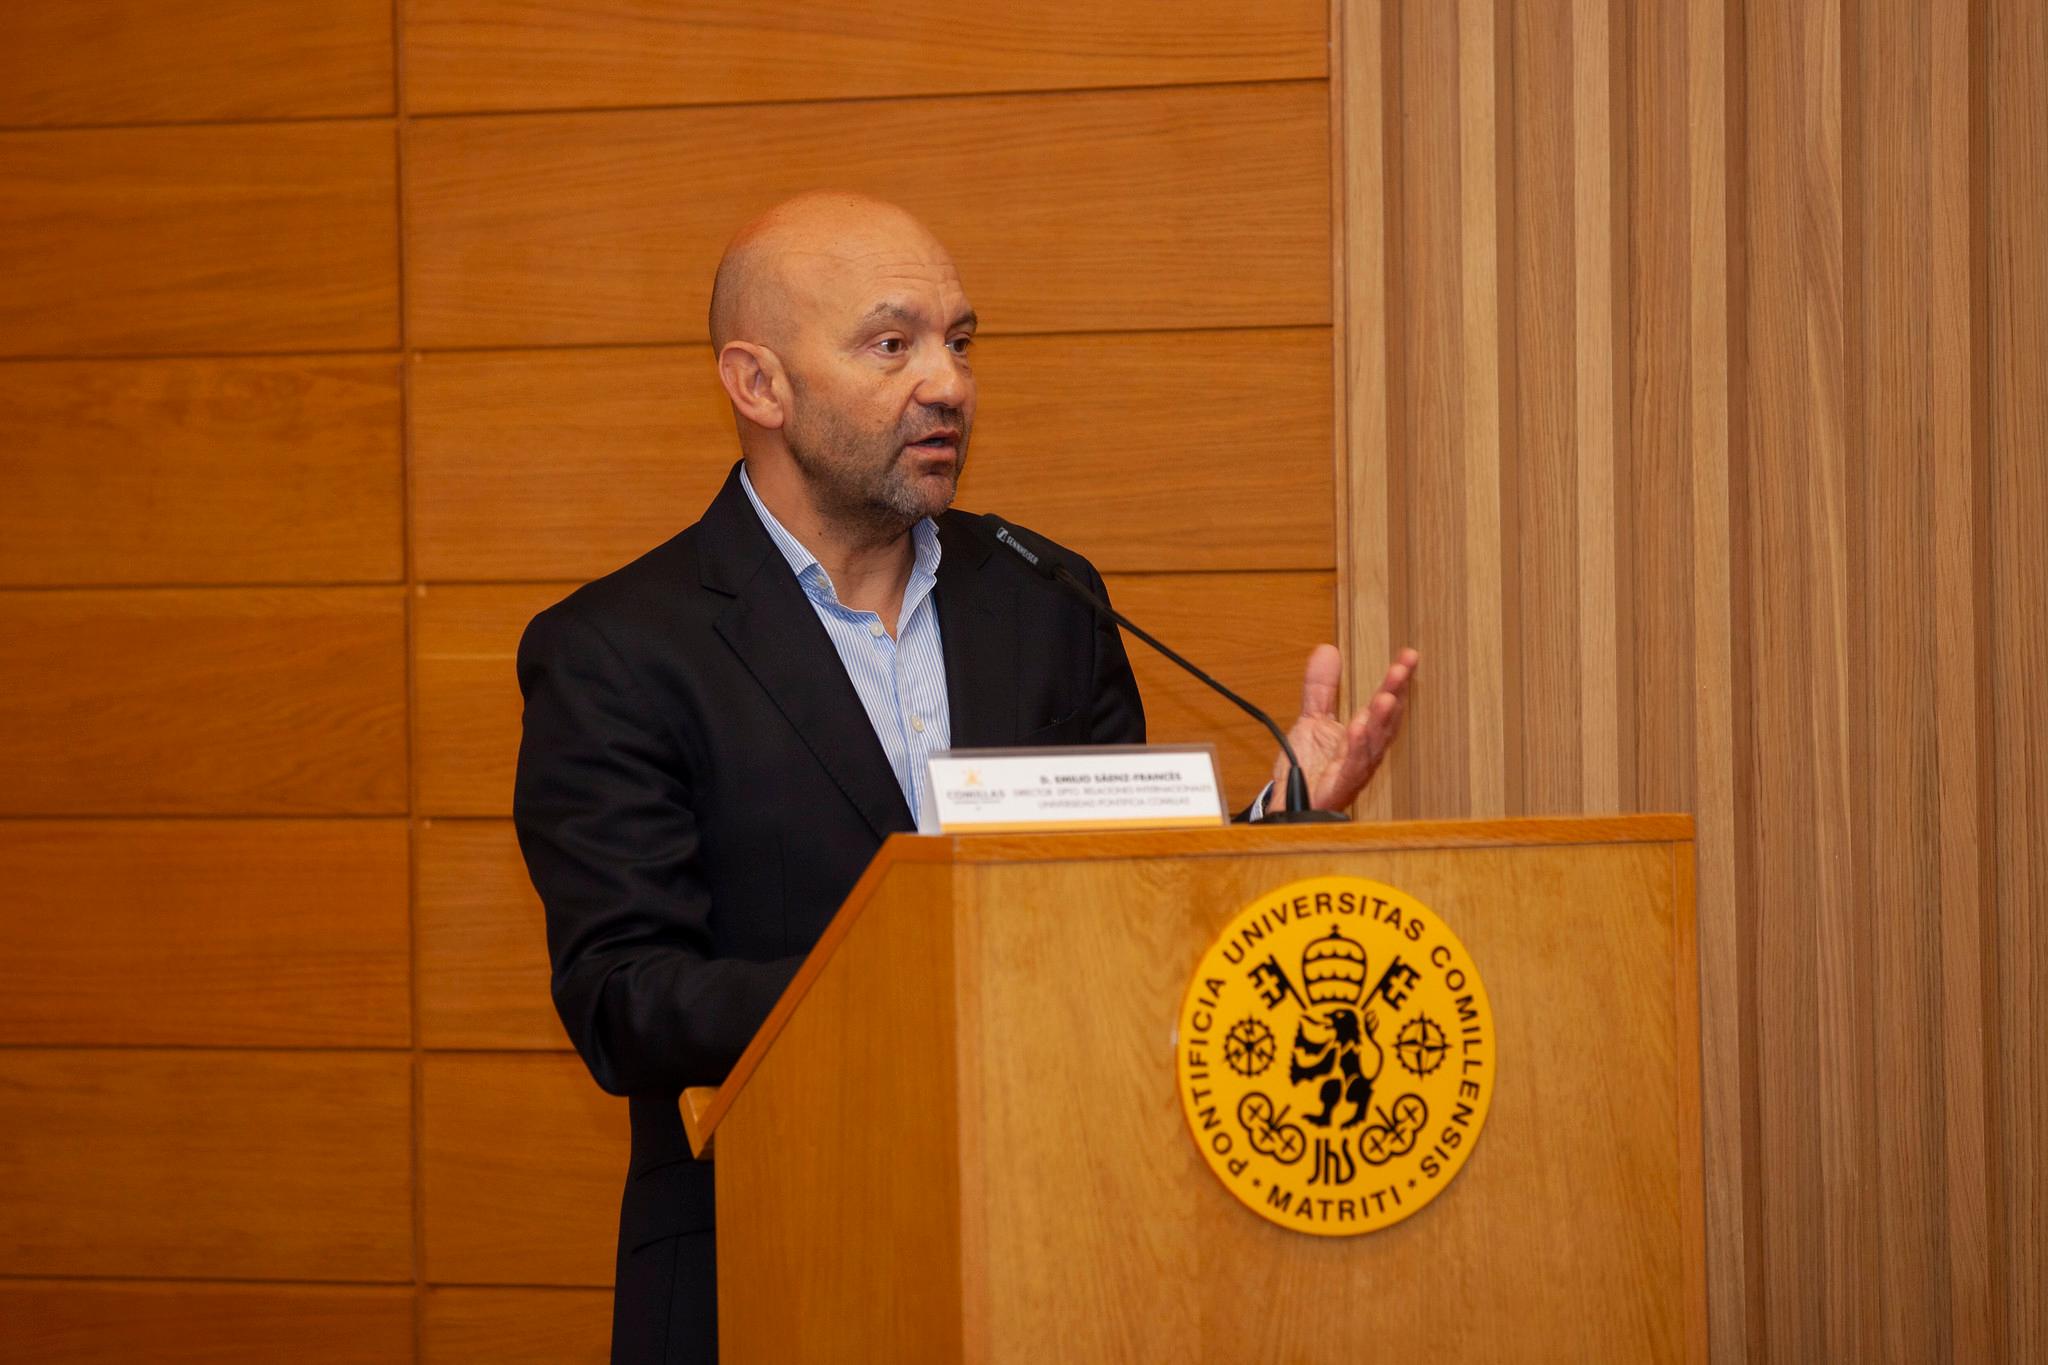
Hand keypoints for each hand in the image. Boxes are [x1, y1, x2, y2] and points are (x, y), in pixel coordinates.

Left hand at [1267, 645, 1417, 813]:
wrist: (1289, 805)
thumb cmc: (1309, 768)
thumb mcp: (1313, 719)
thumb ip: (1320, 687)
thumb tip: (1327, 650)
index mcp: (1363, 734)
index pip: (1384, 703)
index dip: (1396, 680)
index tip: (1408, 656)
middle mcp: (1365, 752)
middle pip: (1384, 720)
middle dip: (1395, 693)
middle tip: (1402, 667)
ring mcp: (1354, 770)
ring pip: (1373, 743)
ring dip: (1380, 720)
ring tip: (1386, 696)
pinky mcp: (1338, 787)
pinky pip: (1350, 767)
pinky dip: (1355, 749)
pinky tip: (1357, 729)